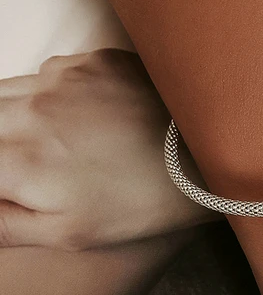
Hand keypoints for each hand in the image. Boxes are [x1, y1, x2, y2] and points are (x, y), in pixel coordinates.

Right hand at [0, 49, 213, 249]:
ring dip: (12, 118)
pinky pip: (49, 73)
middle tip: (30, 166)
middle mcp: (33, 109)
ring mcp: (66, 78)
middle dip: (0, 148)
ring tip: (55, 148)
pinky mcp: (96, 61)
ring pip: (6, 92)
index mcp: (20, 161)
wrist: (210, 160)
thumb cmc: (144, 205)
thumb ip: (2, 222)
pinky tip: (80, 120)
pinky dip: (49, 95)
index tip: (13, 180)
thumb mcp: (69, 233)